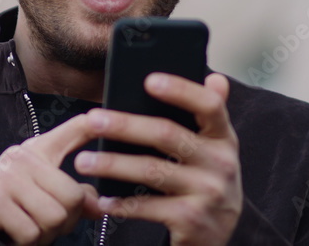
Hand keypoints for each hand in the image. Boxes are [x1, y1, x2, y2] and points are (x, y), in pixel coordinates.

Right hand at [0, 114, 102, 244]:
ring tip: (34, 228)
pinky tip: (18, 234)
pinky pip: (31, 232)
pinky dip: (29, 242)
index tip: (97, 118)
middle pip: (72, 197)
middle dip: (68, 221)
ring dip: (48, 235)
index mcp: (40, 151)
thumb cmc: (18, 202)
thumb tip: (98, 207)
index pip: (70, 132)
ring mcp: (7, 177)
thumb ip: (76, 195)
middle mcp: (22, 157)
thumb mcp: (47, 191)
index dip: (88, 126)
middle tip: (51, 224)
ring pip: (54, 217)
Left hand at [74, 72, 242, 244]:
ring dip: (112, 164)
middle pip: (167, 135)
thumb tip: (214, 78)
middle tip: (93, 121)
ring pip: (151, 170)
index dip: (181, 90)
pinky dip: (121, 203)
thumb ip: (210, 115)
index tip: (149, 80)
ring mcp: (208, 193)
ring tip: (84, 161)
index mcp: (223, 138)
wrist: (220, 234)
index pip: (209, 106)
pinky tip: (101, 198)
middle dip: (125, 126)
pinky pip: (148, 207)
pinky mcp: (191, 219)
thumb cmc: (206, 180)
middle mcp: (220, 163)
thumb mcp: (214, 149)